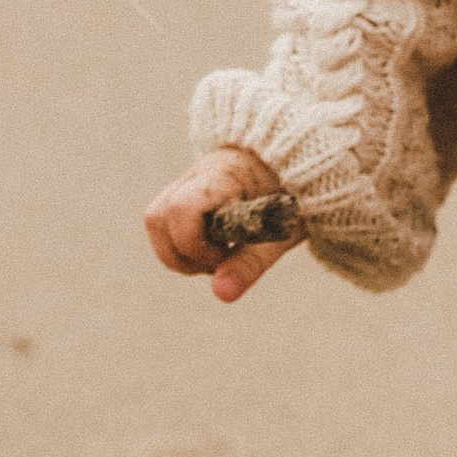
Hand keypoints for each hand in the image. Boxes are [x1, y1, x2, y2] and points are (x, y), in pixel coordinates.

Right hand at [144, 146, 297, 304]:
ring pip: (156, 220)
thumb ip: (250, 263)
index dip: (195, 244)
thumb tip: (221, 294)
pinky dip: (182, 244)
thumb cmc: (292, 196)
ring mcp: (188, 181)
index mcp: (224, 175)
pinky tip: (212, 249)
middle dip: (181, 254)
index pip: (182, 209)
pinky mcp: (186, 193)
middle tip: (219, 260)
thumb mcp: (280, 233)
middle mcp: (198, 174)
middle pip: (158, 218)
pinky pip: (166, 221)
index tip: (226, 254)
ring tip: (216, 256)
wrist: (300, 162)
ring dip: (178, 252)